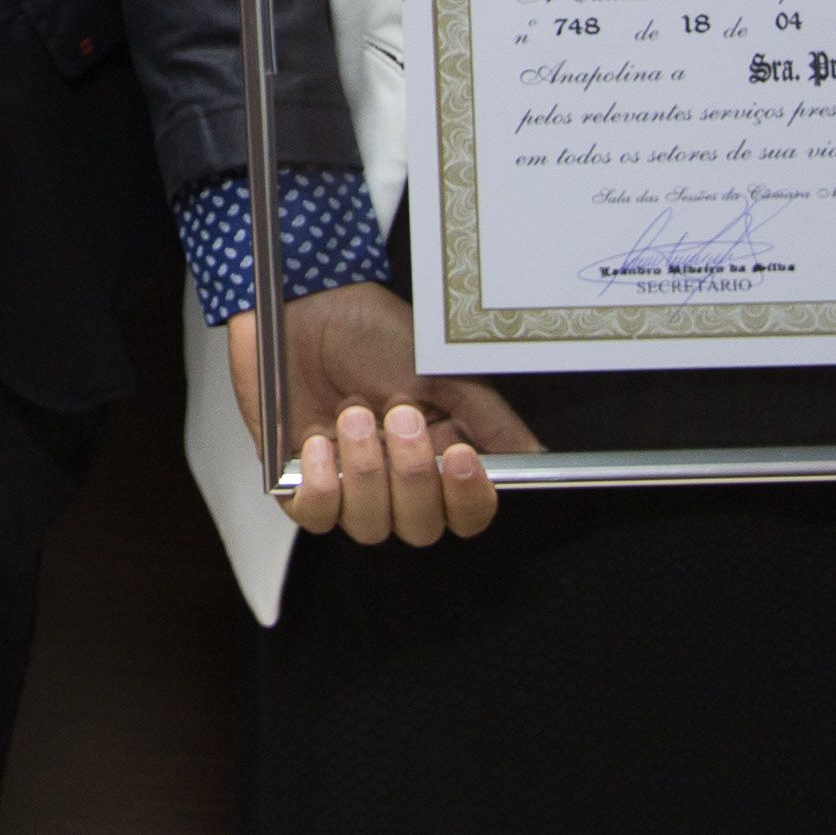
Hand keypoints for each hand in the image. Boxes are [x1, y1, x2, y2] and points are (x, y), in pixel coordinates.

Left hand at [221, 282, 535, 545]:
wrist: (302, 307)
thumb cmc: (370, 333)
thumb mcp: (439, 369)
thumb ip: (488, 419)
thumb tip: (535, 458)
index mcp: (440, 457)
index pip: (469, 512)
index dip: (467, 498)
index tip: (459, 457)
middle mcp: (397, 482)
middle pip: (421, 527)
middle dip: (411, 475)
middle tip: (399, 414)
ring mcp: (349, 486)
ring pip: (371, 527)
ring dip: (364, 469)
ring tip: (352, 413)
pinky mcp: (300, 484)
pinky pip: (315, 517)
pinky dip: (320, 484)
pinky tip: (317, 441)